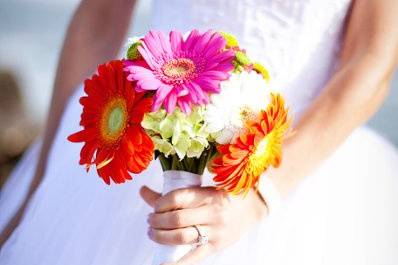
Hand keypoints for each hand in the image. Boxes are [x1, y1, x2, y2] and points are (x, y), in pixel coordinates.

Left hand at [140, 185, 266, 264]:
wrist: (254, 207)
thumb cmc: (224, 195)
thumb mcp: (203, 190)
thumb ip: (174, 192)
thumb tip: (142, 191)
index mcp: (208, 194)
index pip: (177, 198)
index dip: (160, 203)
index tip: (155, 206)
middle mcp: (212, 212)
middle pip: (176, 219)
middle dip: (157, 221)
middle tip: (150, 221)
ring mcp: (215, 231)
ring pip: (182, 237)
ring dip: (161, 237)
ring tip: (153, 233)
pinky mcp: (216, 246)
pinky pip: (194, 257)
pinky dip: (177, 264)